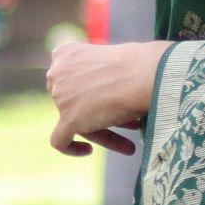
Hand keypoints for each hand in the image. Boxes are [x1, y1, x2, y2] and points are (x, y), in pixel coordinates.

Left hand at [44, 37, 169, 157]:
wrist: (148, 74)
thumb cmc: (140, 65)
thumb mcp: (111, 59)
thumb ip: (99, 73)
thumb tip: (105, 92)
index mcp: (65, 54)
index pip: (71, 80)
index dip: (90, 93)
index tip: (110, 100)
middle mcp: (57, 73)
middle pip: (73, 101)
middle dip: (98, 112)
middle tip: (126, 124)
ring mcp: (60, 96)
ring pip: (75, 121)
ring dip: (100, 131)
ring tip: (127, 145)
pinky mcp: (68, 118)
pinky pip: (60, 141)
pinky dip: (71, 149)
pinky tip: (88, 151)